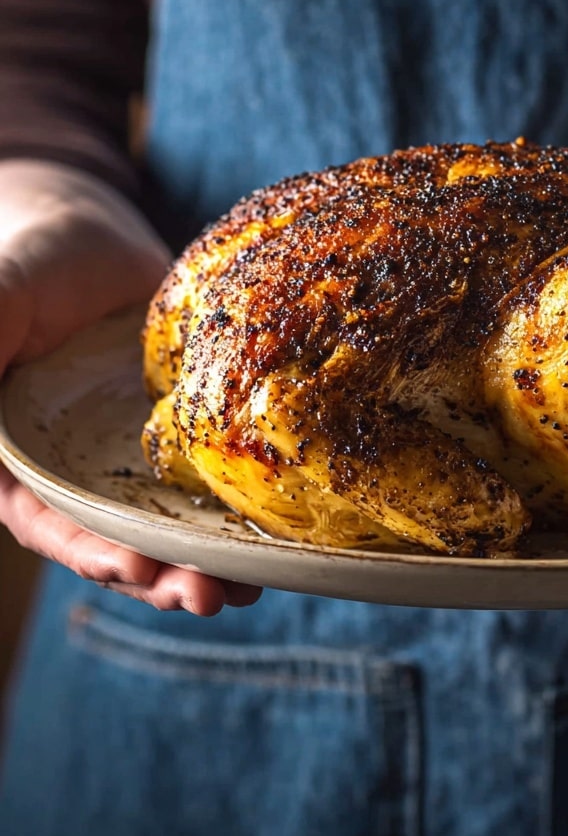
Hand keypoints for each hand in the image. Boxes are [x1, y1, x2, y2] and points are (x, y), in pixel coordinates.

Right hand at [0, 160, 261, 615]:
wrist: (93, 239)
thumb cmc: (29, 265)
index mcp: (21, 464)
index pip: (49, 524)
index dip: (90, 554)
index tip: (136, 571)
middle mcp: (79, 476)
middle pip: (117, 544)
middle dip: (161, 578)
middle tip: (208, 596)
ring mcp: (136, 462)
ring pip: (170, 528)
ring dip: (204, 565)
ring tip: (247, 590)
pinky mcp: (185, 441)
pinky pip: (211, 486)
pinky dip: (238, 518)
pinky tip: (275, 542)